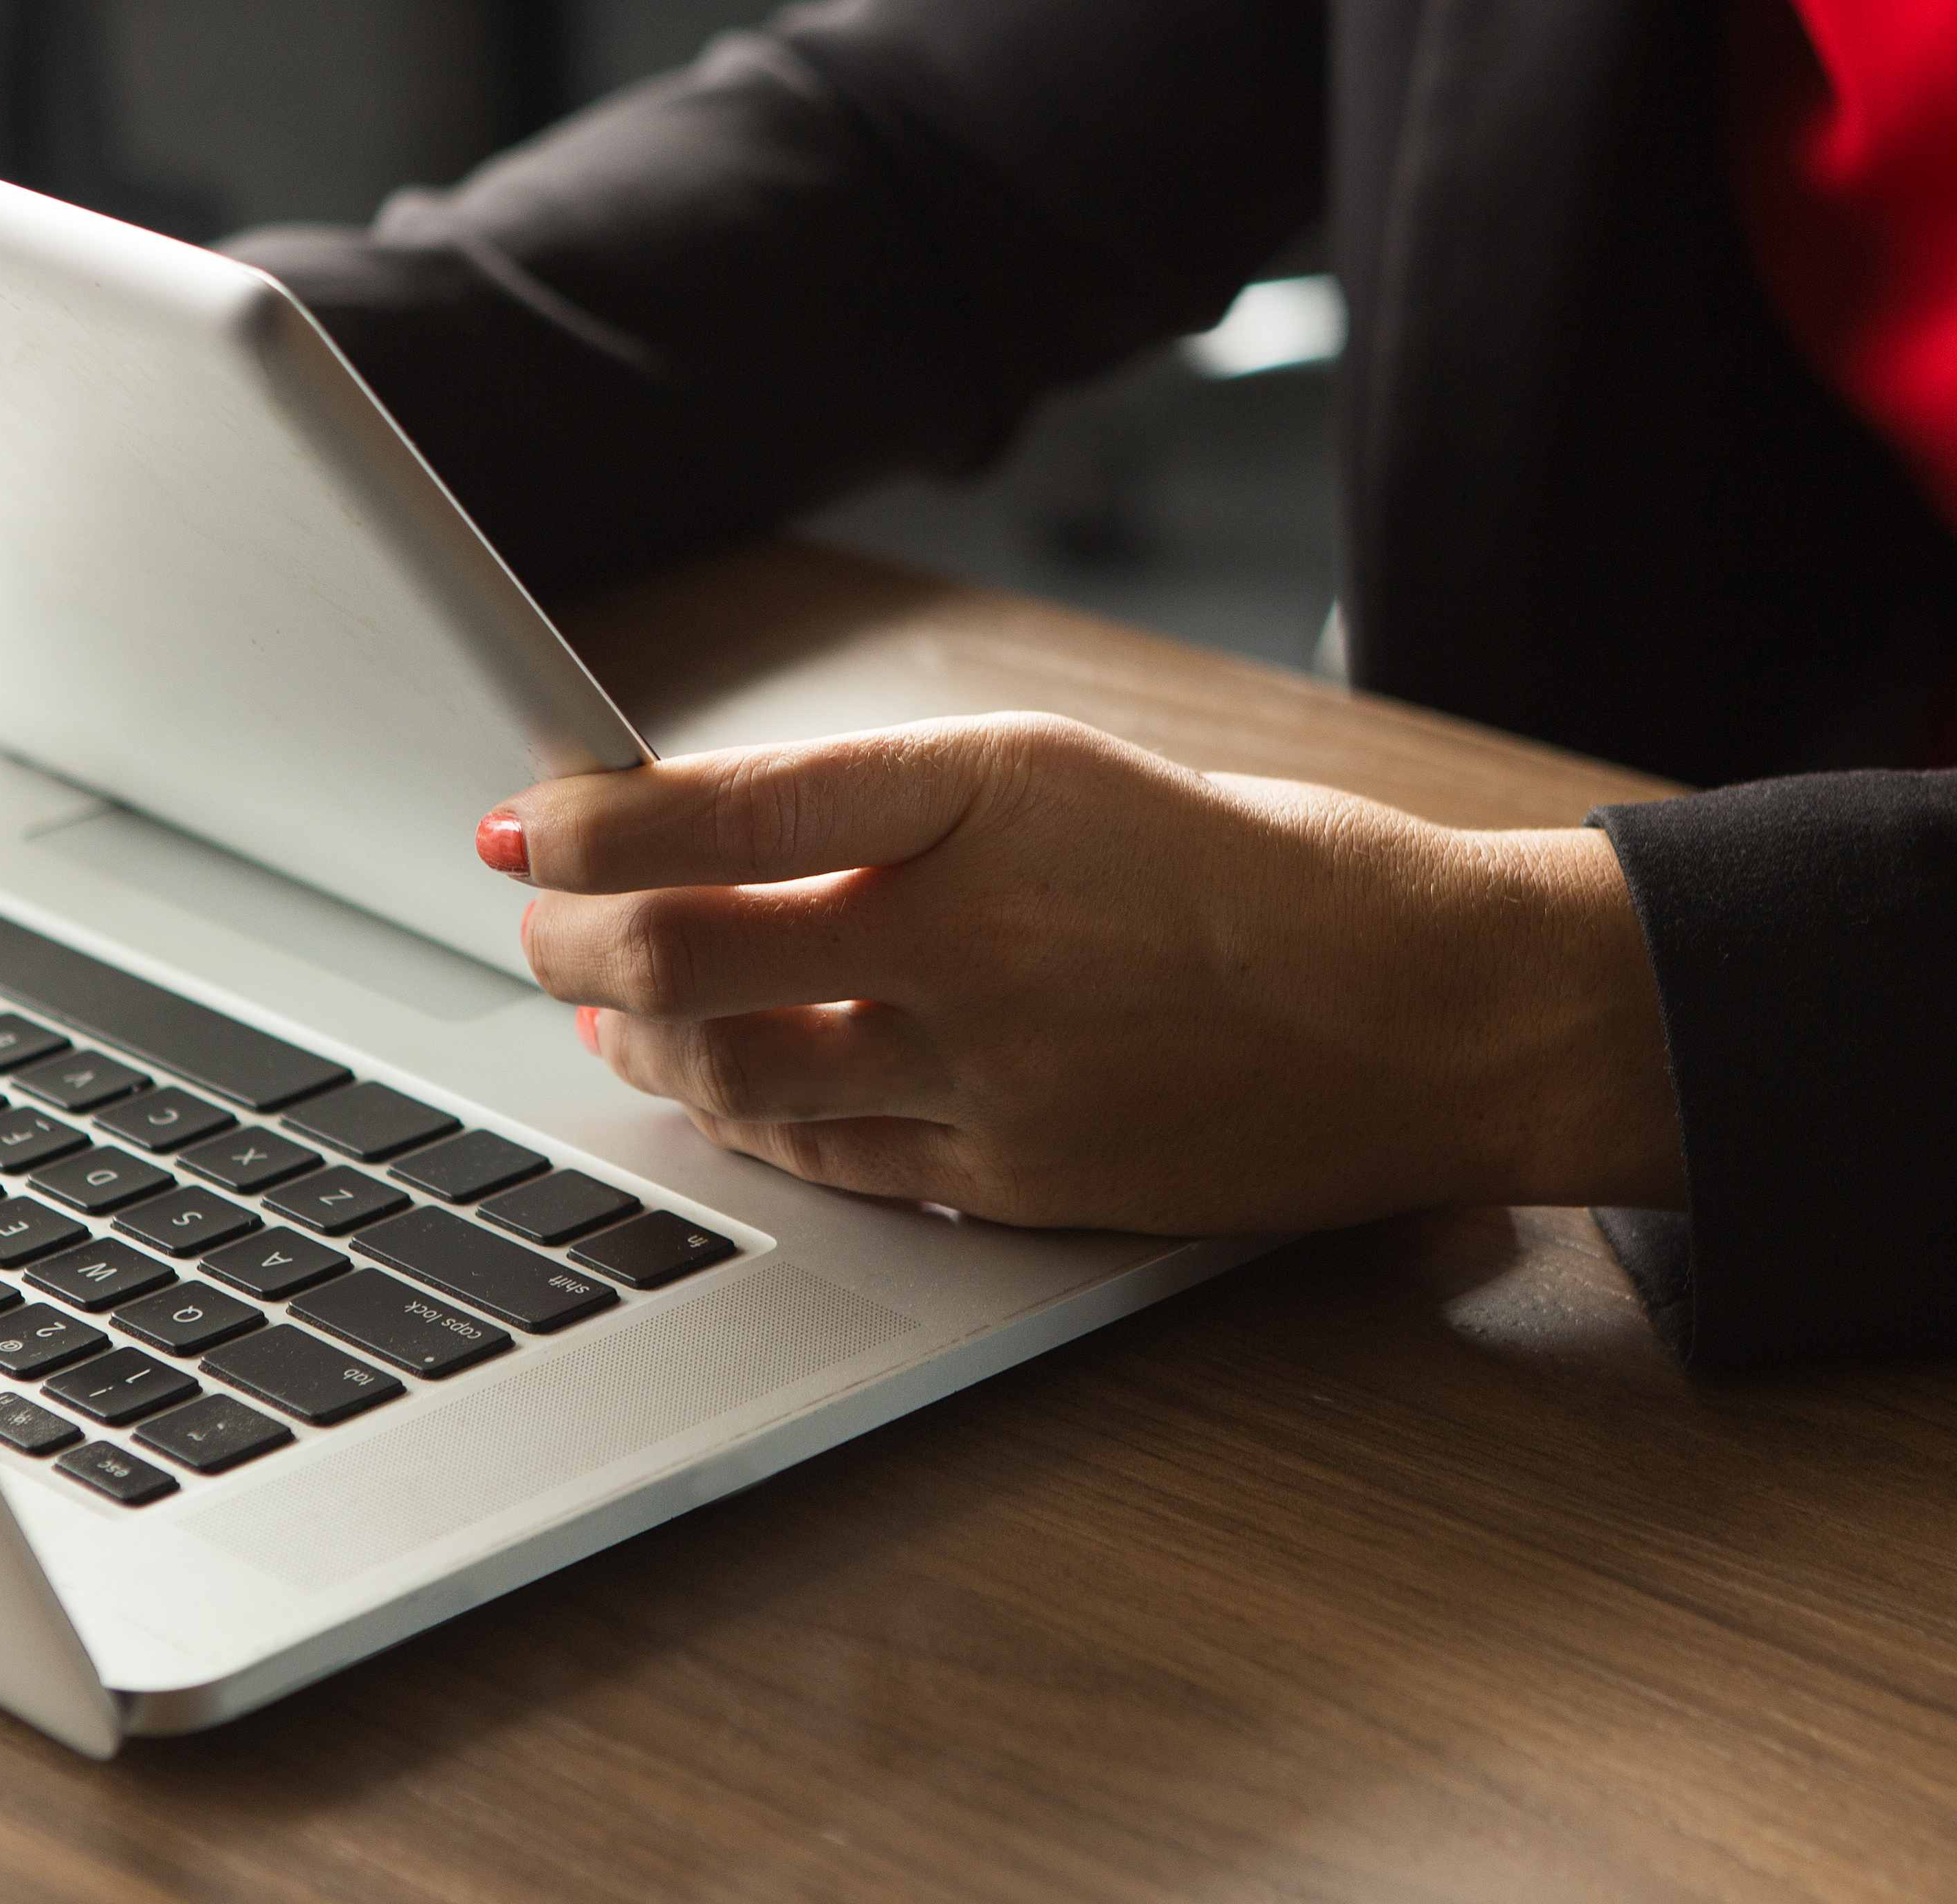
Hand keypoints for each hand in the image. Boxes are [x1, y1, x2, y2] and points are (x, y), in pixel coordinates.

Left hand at [488, 714, 1682, 1232]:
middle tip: (536, 910)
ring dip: (632, 1028)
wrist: (1436, 1010)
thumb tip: (707, 829)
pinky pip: (821, 1154)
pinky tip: (705, 1078)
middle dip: (571, 930)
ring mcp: (994, 1069)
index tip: (520, 818)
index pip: (716, 804)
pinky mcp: (1018, 1177)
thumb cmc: (1261, 870)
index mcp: (992, 790)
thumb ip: (891, 808)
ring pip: (729, 1064)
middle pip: (685, 945)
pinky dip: (734, 1111)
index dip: (581, 819)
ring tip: (603, 993)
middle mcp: (977, 930)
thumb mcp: (1069, 778)